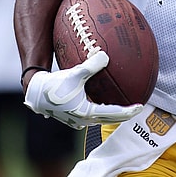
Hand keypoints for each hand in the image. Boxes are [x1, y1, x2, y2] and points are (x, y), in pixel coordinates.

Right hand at [23, 50, 143, 128]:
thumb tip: (106, 55)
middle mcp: (83, 120)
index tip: (141, 106)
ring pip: (101, 119)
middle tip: (137, 108)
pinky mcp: (72, 117)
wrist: (34, 93)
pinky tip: (104, 102)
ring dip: (113, 114)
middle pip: (110, 119)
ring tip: (124, 107)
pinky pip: (93, 115)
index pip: (114, 114)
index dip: (129, 111)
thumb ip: (91, 65)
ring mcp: (77, 120)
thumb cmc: (54, 85)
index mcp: (86, 113)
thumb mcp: (74, 73)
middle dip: (125, 114)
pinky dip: (102, 111)